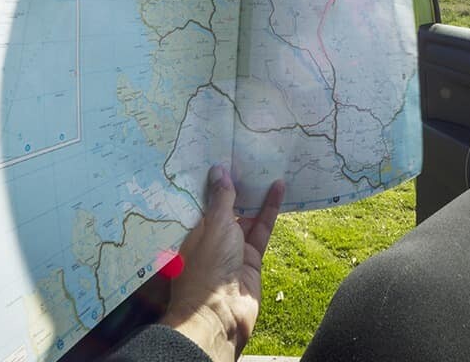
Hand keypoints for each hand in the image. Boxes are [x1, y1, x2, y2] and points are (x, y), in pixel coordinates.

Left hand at [160, 165, 284, 361]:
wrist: (221, 314)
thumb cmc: (207, 268)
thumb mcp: (215, 225)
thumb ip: (222, 198)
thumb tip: (218, 170)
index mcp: (191, 230)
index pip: (202, 200)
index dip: (213, 179)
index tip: (221, 155)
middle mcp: (210, 238)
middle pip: (226, 207)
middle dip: (236, 185)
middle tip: (247, 155)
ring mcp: (232, 249)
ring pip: (247, 215)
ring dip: (257, 194)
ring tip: (267, 166)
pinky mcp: (252, 257)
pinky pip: (262, 229)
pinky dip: (270, 209)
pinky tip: (278, 189)